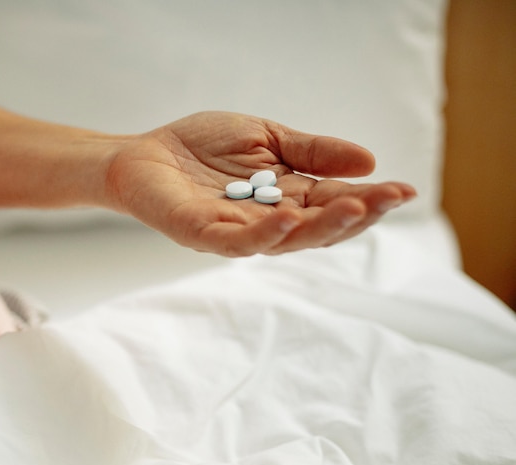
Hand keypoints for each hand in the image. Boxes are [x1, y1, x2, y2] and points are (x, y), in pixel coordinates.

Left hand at [104, 111, 415, 256]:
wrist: (144, 153)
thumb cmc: (201, 147)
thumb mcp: (267, 139)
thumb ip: (311, 151)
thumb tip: (368, 160)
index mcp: (286, 198)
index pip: (333, 203)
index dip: (368, 199)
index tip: (404, 189)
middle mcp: (266, 221)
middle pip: (318, 228)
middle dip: (356, 215)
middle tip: (389, 199)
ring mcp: (236, 231)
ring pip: (285, 240)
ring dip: (321, 227)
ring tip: (354, 208)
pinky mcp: (203, 234)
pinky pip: (238, 242)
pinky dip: (264, 233)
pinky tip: (288, 217)